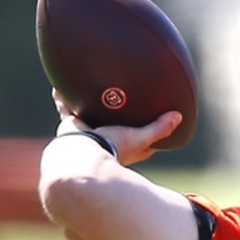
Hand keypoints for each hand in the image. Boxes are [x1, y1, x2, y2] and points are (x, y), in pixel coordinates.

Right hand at [52, 89, 181, 166]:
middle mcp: (104, 142)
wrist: (80, 154)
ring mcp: (87, 134)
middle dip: (116, 120)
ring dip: (88, 106)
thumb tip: (179, 117)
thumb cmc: (111, 149)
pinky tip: (59, 86)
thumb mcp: (138, 138)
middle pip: (113, 128)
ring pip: (89, 117)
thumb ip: (158, 128)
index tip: (153, 130)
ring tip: (89, 92)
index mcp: (122, 149)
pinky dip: (63, 98)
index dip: (147, 142)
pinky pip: (66, 108)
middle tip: (120, 106)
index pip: (139, 145)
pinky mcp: (71, 126)